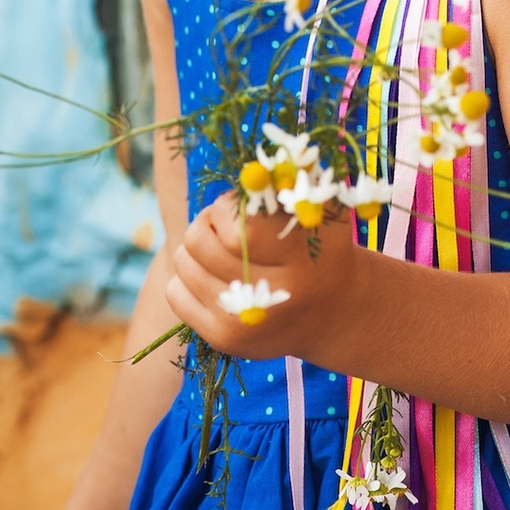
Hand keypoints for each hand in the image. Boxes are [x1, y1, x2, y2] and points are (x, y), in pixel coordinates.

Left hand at [166, 192, 368, 363]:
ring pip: (185, 264)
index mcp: (300, 258)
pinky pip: (175, 293)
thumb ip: (291, 187)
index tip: (238, 205)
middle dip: (206, 222)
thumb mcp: (320, 214)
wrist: (334, 312)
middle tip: (222, 222)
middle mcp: (274, 294)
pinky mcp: (224, 340)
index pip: (237, 227)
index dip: (226, 208)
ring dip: (196, 247)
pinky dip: (186, 277)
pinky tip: (213, 275)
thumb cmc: (323, 247)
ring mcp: (246, 322)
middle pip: (201, 243)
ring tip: (220, 247)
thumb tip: (253, 170)